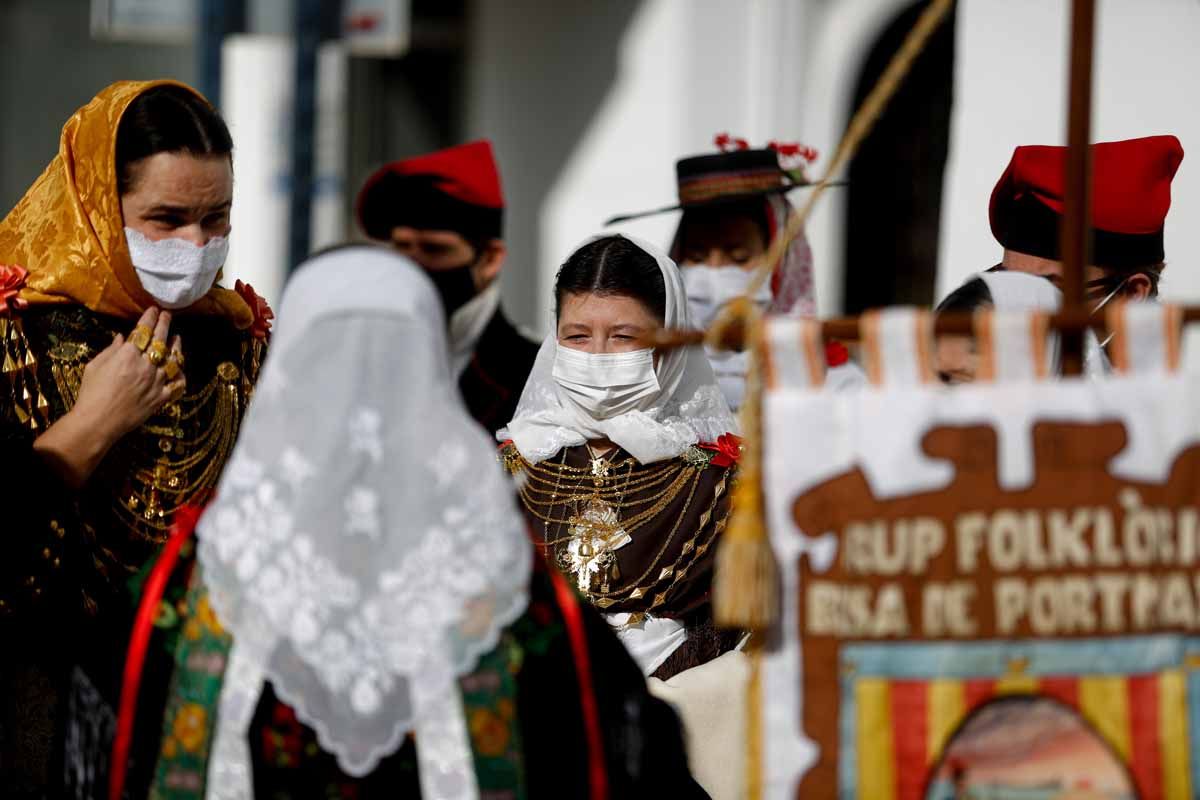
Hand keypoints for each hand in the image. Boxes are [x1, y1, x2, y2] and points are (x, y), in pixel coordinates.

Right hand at [33, 307, 186, 486]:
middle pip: (160, 341)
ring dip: (176, 347)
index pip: (143, 331)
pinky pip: (177, 384)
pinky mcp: (161, 398)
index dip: (150, 318)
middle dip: (165, 325)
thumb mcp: (94, 366)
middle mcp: (145, 366)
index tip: (154, 310)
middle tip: (167, 316)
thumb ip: (111, 350)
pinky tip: (180, 368)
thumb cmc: (91, 393)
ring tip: (177, 338)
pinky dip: (180, 375)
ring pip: (173, 360)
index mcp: (127, 355)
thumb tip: (122, 337)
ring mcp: (156, 382)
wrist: (98, 422)